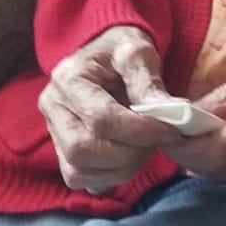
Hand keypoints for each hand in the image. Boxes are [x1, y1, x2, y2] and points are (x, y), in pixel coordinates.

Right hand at [38, 25, 180, 193]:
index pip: (101, 118)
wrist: (106, 52)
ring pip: (78, 171)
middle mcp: (53, 107)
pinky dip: (108, 176)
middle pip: (82, 150)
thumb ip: (148, 82)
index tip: (172, 131)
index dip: (139, 131)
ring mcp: (53, 131)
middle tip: (157, 140)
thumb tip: (170, 112)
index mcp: (69, 78)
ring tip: (145, 148)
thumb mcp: (139, 52)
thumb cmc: (122, 48)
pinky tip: (129, 156)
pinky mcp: (60, 150)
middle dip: (128, 153)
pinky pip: (79, 178)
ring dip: (120, 168)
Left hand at [162, 43, 225, 181]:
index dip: (188, 147)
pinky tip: (209, 145)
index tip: (164, 134)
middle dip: (188, 156)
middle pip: (221, 168)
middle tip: (165, 136)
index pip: (221, 148)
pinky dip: (220, 163)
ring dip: (201, 162)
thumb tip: (190, 112)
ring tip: (181, 139)